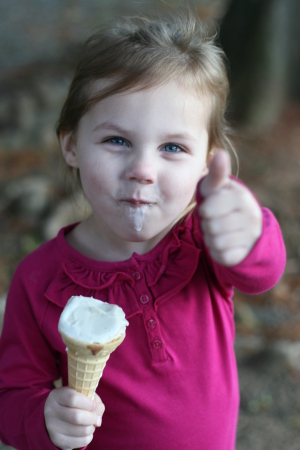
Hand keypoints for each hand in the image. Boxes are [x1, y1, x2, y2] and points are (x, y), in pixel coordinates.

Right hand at [44, 387, 104, 449]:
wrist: (54, 417)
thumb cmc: (73, 403)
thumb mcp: (82, 395)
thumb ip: (94, 401)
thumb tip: (98, 420)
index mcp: (56, 396)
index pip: (73, 399)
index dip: (88, 402)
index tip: (92, 404)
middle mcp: (51, 412)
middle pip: (77, 417)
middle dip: (92, 417)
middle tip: (94, 416)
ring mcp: (53, 428)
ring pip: (82, 431)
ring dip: (91, 427)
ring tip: (90, 423)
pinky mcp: (58, 441)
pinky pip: (81, 441)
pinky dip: (88, 436)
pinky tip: (84, 431)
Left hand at [198, 150, 261, 265]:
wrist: (244, 226)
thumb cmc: (223, 202)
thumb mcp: (218, 187)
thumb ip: (217, 173)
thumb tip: (219, 153)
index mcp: (241, 197)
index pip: (207, 210)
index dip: (204, 210)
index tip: (212, 206)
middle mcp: (251, 216)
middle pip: (210, 227)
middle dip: (207, 224)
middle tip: (215, 220)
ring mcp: (250, 236)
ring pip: (215, 242)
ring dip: (211, 237)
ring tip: (219, 230)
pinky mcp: (245, 253)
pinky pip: (220, 255)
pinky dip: (216, 250)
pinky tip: (224, 242)